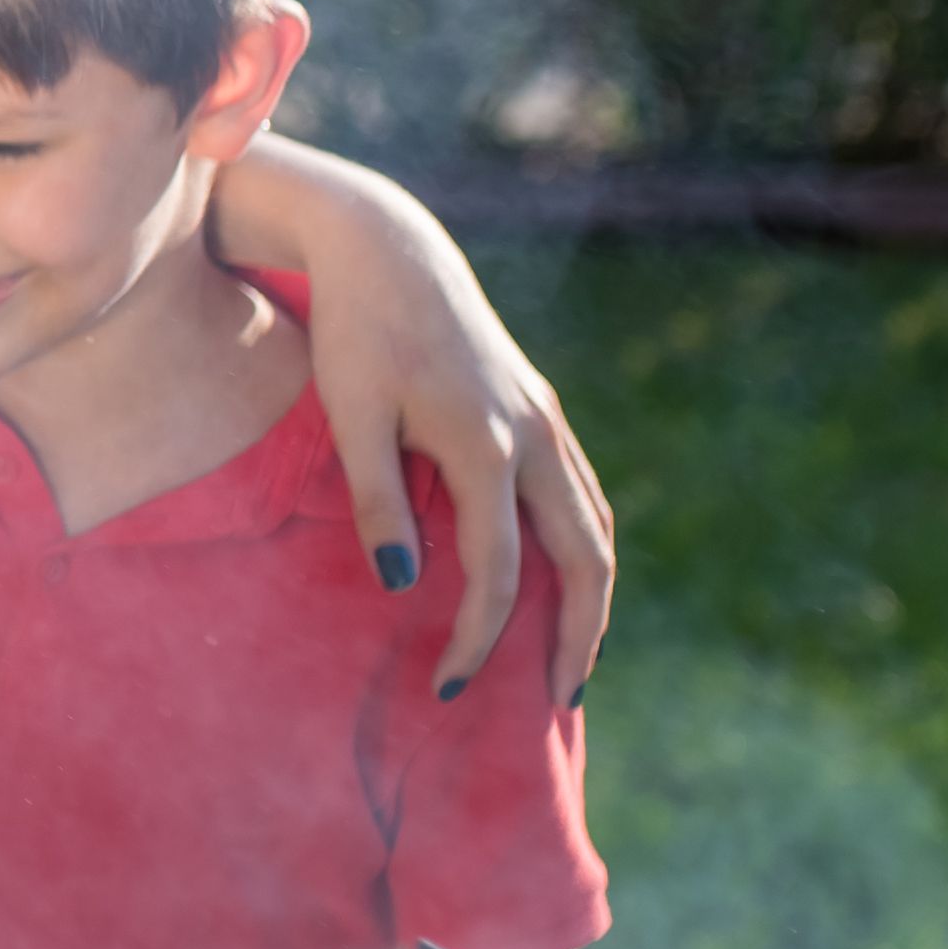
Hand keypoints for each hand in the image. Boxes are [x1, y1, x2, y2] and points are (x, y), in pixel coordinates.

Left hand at [228, 146, 617, 698]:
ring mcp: (546, 418)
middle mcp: (534, 435)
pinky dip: (584, 548)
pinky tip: (563, 580)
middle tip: (559, 701)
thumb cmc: (354, 332)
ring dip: (593, 596)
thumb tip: (406, 586)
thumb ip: (378, 502)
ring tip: (572, 655)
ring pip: (597, 525)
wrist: (387, 247)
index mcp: (486, 445)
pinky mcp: (541, 406)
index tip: (447, 687)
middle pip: (586, 558)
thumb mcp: (351, 416)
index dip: (478, 639)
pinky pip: (582, 493)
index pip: (498, 572)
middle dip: (579, 635)